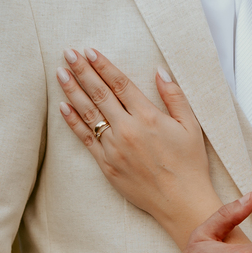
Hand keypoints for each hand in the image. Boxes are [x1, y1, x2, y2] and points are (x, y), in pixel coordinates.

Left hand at [57, 47, 212, 245]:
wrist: (180, 201)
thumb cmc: (190, 163)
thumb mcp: (191, 125)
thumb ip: (174, 96)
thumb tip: (159, 71)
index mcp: (148, 117)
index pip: (120, 84)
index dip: (103, 65)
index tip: (90, 51)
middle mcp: (128, 129)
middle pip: (100, 94)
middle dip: (82, 71)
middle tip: (68, 54)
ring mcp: (114, 147)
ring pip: (88, 113)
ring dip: (73, 91)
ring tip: (61, 73)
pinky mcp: (106, 164)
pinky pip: (86, 138)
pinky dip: (73, 122)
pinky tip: (63, 107)